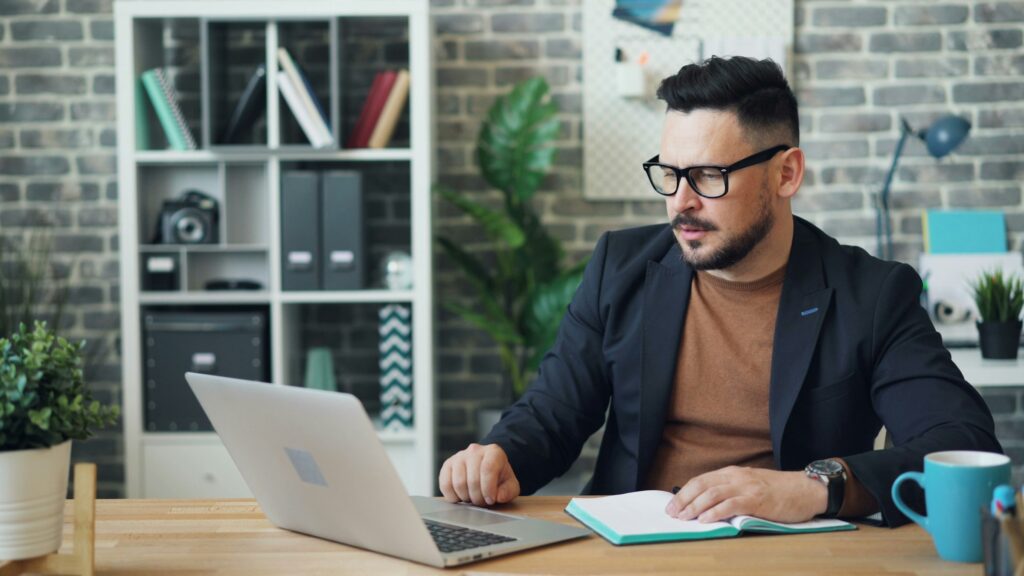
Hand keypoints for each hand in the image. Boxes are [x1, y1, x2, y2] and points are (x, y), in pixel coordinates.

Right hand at [439, 443, 519, 505]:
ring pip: (458, 483)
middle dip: (478, 497)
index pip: (487, 469)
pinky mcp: (447, 465)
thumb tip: (498, 496)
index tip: (490, 500)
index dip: (488, 488)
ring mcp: (459, 457)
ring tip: (473, 499)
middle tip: (482, 502)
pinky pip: (445, 484)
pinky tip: (461, 497)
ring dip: (466, 497)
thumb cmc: (499, 478)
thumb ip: (508, 491)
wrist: (487, 469)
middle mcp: (474, 451)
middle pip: (472, 479)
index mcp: (493, 452)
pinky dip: (452, 496)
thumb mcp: (510, 485)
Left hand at [665, 466, 826, 523]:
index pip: (701, 480)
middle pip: (702, 485)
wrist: (806, 489)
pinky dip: (716, 512)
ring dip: (695, 506)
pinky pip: (731, 504)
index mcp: (733, 473)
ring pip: (713, 494)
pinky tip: (705, 519)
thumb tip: (707, 505)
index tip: (672, 504)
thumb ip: (731, 491)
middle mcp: (736, 477)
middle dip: (684, 499)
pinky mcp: (757, 500)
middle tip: (672, 513)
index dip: (684, 492)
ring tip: (684, 517)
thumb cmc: (778, 491)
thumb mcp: (750, 485)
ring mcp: (747, 487)